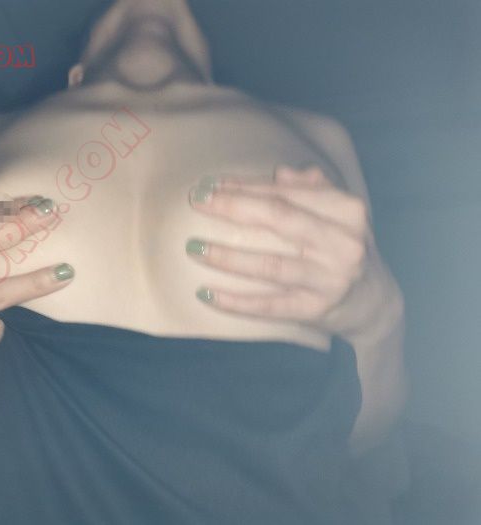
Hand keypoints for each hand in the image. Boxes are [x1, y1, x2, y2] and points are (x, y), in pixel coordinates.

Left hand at [186, 165, 402, 343]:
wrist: (374, 303)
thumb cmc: (343, 248)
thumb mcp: (337, 215)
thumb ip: (309, 190)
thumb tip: (279, 173)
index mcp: (347, 211)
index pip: (287, 193)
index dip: (245, 187)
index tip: (210, 185)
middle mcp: (343, 243)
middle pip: (278, 218)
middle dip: (232, 208)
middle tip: (196, 202)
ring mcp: (331, 279)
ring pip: (270, 264)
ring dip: (227, 256)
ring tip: (194, 247)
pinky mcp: (317, 310)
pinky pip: (270, 306)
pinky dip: (236, 301)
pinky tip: (207, 294)